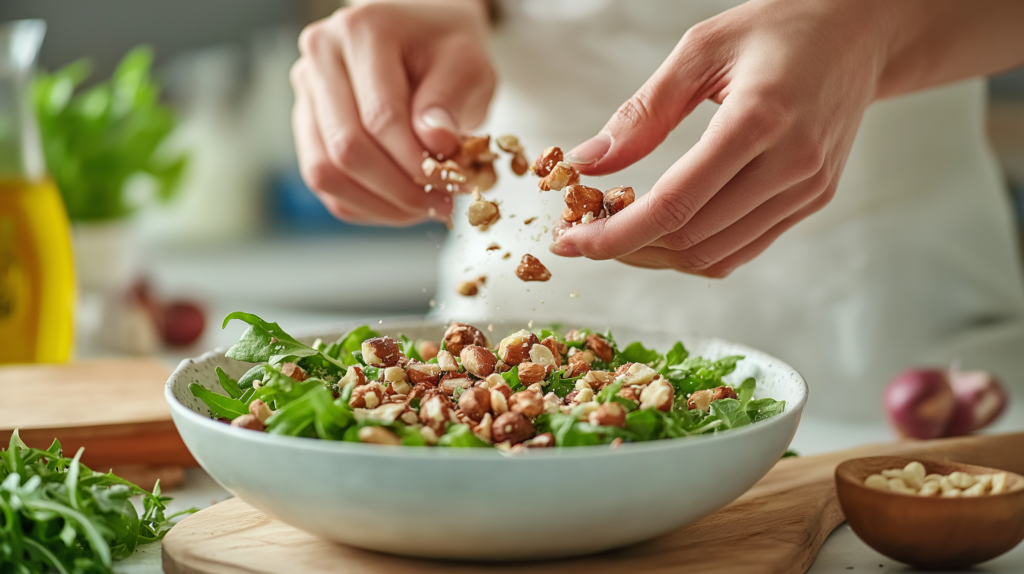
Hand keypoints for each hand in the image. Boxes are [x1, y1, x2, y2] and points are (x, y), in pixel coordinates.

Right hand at [291, 0, 493, 225]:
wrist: (426, 38)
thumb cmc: (447, 50)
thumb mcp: (468, 66)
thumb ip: (450, 103)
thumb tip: (435, 145)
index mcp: (361, 31)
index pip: (380, 117)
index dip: (416, 162)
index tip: (453, 183)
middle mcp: (321, 56)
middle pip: (345, 148)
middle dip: (398, 190)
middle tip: (442, 203)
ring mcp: (306, 91)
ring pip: (324, 172)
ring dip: (378, 203)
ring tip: (423, 207)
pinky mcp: (306, 123)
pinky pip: (325, 183)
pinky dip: (363, 205)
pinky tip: (401, 204)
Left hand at [550, 0, 891, 276]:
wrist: (860, 34)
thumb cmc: (778, 29)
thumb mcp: (700, 50)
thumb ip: (642, 113)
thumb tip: (588, 164)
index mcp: (759, 120)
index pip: (675, 204)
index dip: (615, 234)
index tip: (570, 242)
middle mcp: (791, 164)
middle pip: (691, 239)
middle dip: (627, 246)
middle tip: (587, 231)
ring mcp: (807, 189)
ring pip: (716, 255)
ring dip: (658, 255)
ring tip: (620, 232)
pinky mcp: (812, 200)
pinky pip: (743, 249)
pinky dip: (695, 251)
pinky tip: (665, 231)